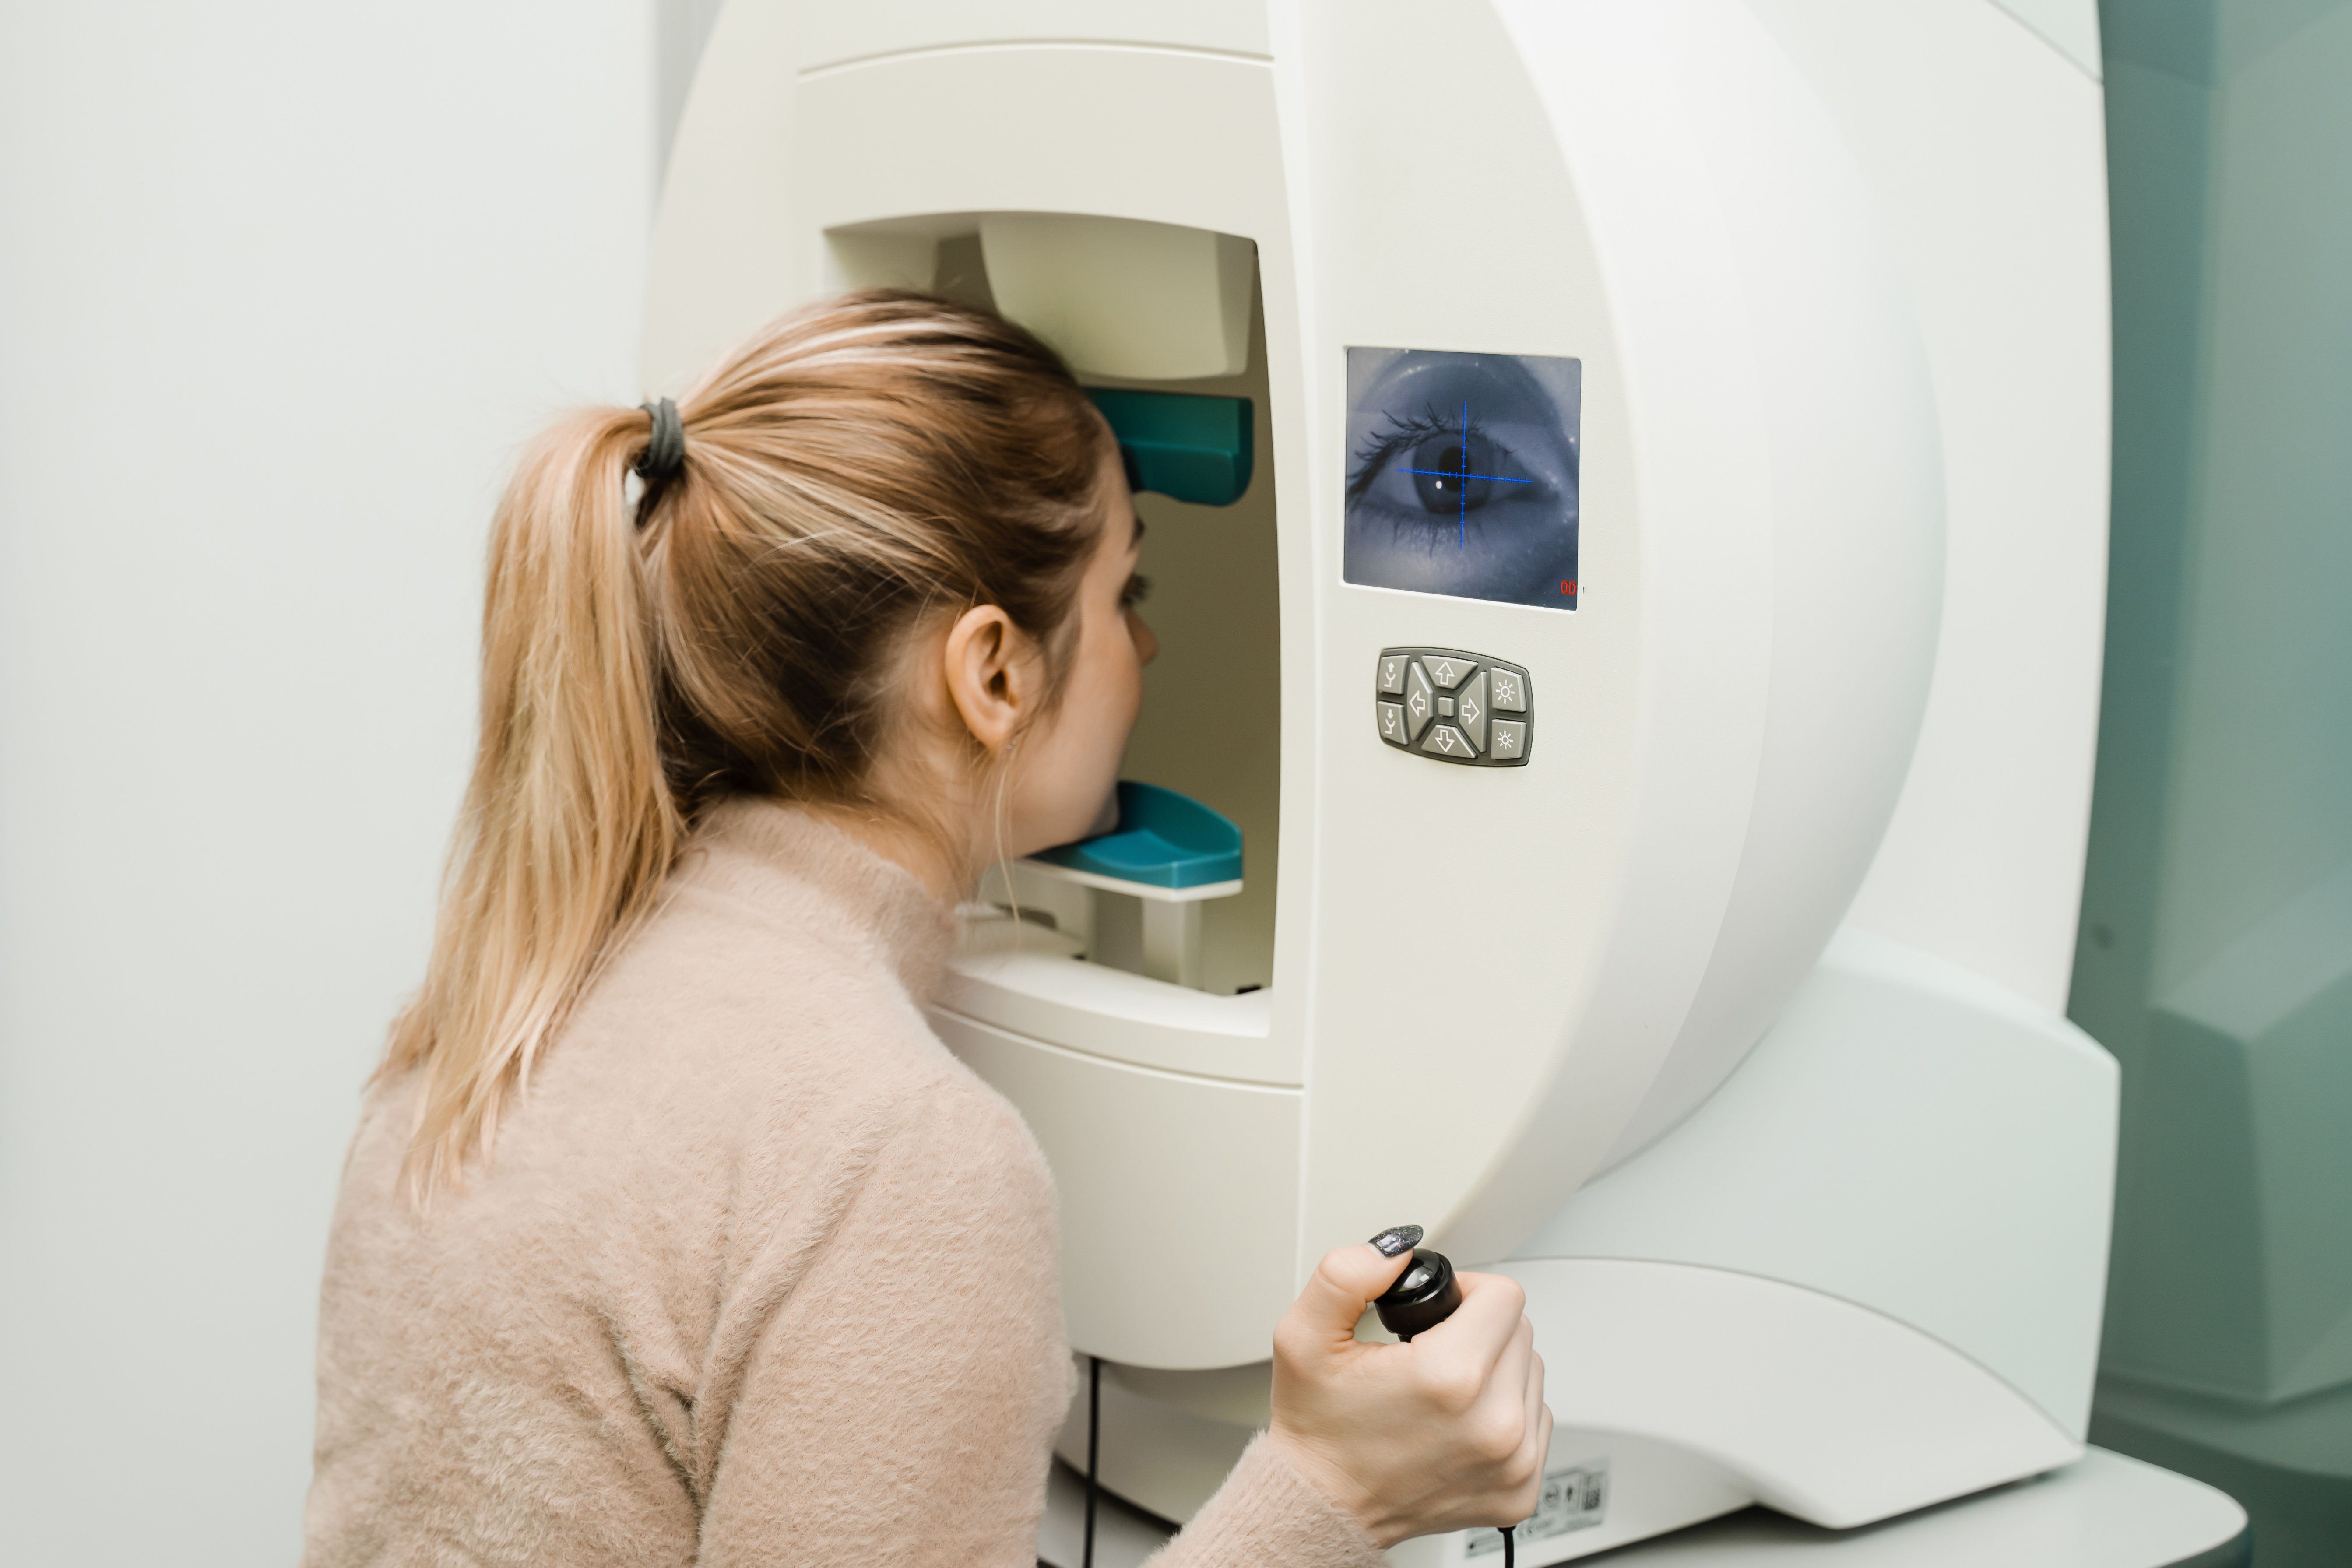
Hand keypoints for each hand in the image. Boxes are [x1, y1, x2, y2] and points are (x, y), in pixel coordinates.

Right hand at [1263, 1238, 1550, 1547]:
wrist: (1324, 1506)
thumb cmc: (1318, 1428)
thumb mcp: (1303, 1335)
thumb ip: (1346, 1275)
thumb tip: (1397, 1249)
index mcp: (1449, 1379)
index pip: (1504, 1295)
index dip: (1466, 1291)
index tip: (1438, 1314)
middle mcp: (1494, 1426)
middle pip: (1520, 1331)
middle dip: (1480, 1329)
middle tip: (1431, 1351)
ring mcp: (1514, 1464)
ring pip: (1531, 1374)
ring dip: (1496, 1370)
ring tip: (1445, 1388)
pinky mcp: (1521, 1491)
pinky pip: (1536, 1421)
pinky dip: (1504, 1413)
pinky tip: (1460, 1422)